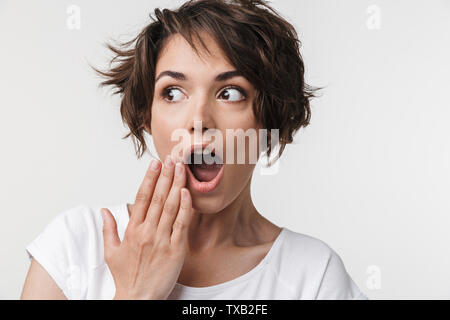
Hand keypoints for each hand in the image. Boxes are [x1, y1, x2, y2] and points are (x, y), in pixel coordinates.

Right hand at [101, 155, 193, 299]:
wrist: (139, 297)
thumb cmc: (126, 276)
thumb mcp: (111, 252)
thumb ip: (108, 229)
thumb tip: (104, 210)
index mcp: (132, 230)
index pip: (141, 198)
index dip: (149, 179)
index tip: (155, 164)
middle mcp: (147, 231)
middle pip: (157, 197)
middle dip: (165, 176)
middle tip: (171, 159)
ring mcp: (162, 239)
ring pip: (170, 206)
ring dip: (176, 185)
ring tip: (181, 168)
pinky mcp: (175, 249)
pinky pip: (181, 224)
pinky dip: (184, 207)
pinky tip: (187, 192)